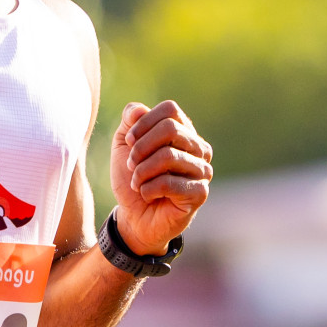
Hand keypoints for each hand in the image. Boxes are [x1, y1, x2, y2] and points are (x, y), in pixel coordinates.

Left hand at [109, 100, 211, 255]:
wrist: (134, 216)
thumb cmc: (132, 177)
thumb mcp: (124, 145)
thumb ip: (130, 121)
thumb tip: (138, 110)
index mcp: (183, 131)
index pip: (170, 110)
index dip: (144, 122)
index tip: (129, 141)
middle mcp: (198, 148)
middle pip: (170, 129)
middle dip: (141, 148)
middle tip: (130, 165)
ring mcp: (203, 170)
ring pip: (168, 156)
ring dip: (142, 171)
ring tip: (136, 182)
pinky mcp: (200, 193)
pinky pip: (169, 183)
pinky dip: (148, 189)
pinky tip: (147, 195)